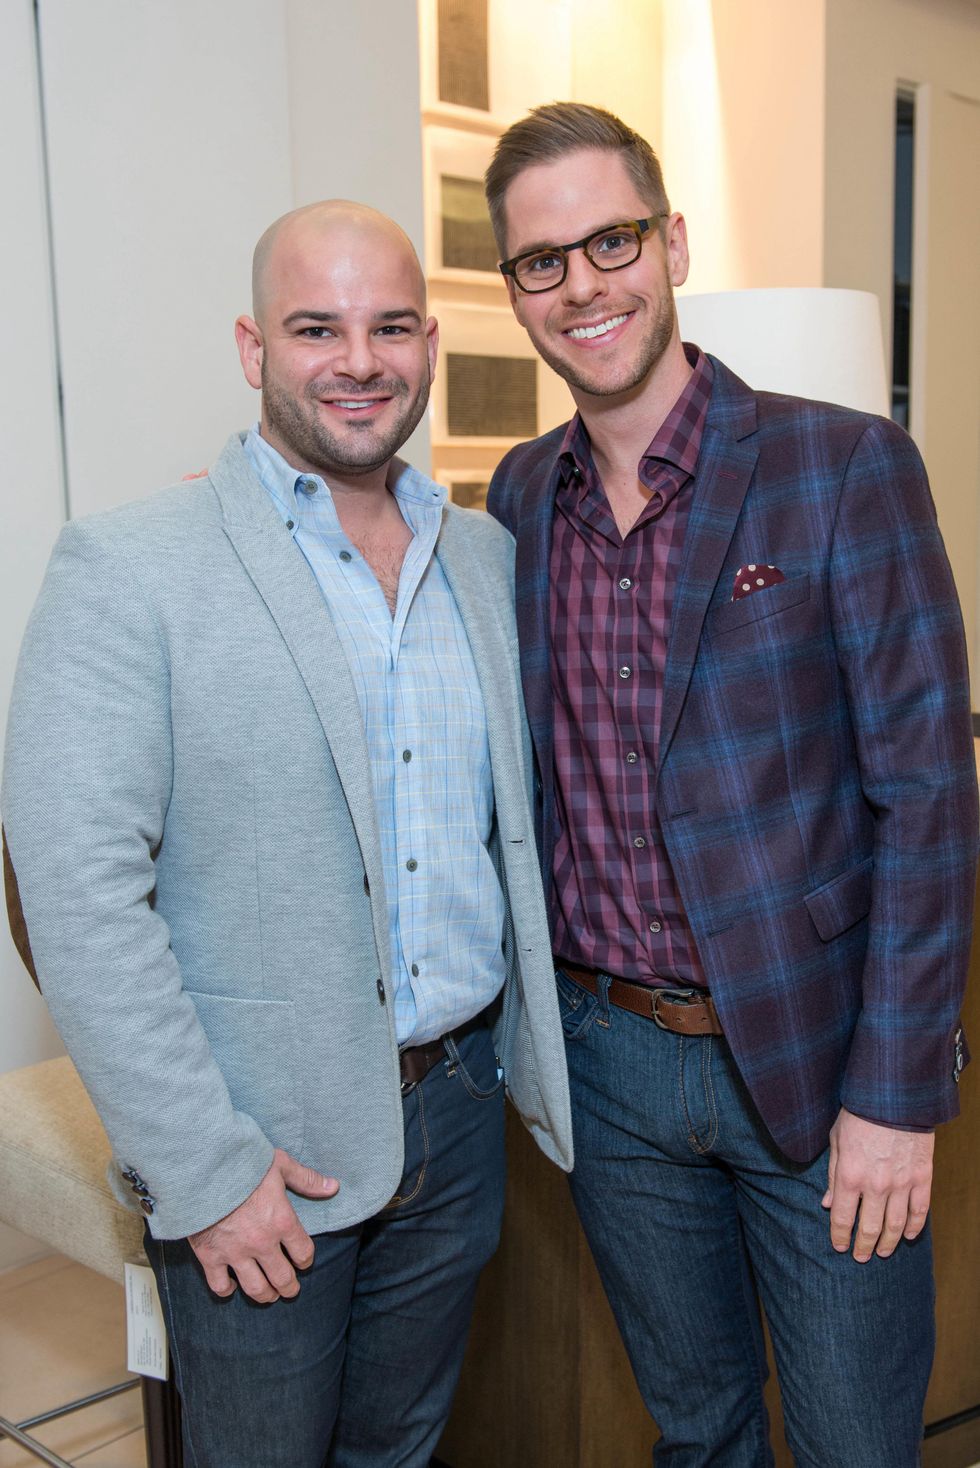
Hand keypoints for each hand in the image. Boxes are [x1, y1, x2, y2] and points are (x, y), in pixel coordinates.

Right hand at [188, 1148, 338, 1302]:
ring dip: (266, 1295)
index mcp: (282, 1221)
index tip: (303, 1261)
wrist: (203, 1169)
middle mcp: (262, 1243)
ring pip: (256, 1288)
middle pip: (282, 1278)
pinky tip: (231, 1286)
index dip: (306, 1260)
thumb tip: (333, 1186)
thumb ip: (307, 1179)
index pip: (303, 1252)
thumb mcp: (280, 1165)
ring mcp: (235, 1252)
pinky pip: (220, 1285)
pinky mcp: (210, 1256)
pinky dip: (227, 1290)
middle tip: (290, 1290)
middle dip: (289, 1287)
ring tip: (269, 1295)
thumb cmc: (243, 1163)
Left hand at [822, 1107, 932, 1261]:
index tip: (839, 1247)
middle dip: (863, 1246)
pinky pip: (920, 1210)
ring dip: (888, 1243)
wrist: (892, 1097)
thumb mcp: (836, 1141)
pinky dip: (915, 1227)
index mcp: (850, 1176)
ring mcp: (902, 1184)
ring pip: (896, 1225)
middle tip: (861, 1258)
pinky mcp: (922, 1177)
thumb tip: (828, 1203)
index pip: (842, 1218)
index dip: (840, 1237)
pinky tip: (909, 1236)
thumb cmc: (858, 1115)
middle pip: (869, 1227)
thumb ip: (833, 1175)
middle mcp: (876, 1185)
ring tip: (882, 1252)